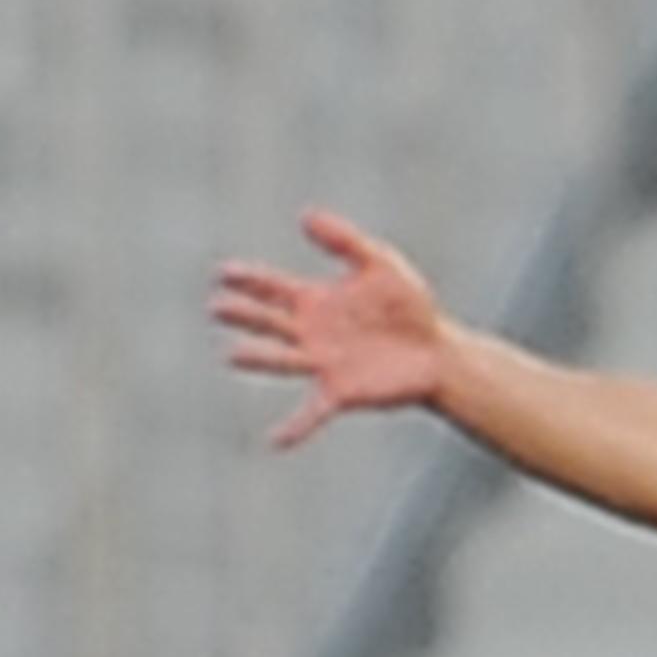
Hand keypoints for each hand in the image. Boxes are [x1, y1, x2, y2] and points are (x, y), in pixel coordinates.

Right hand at [210, 209, 452, 446]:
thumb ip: (345, 240)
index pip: (272, 288)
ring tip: (233, 354)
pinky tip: (274, 441)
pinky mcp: (341, 392)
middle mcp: (310, 333)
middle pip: (269, 321)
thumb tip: (304, 216)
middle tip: (217, 306)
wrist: (439, 351)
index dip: (248, 280)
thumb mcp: (381, 263)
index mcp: (315, 301)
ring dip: (259, 357)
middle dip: (244, 314)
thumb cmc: (410, 306)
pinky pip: (312, 412)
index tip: (223, 273)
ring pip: (283, 359)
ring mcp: (322, 363)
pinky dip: (295, 427)